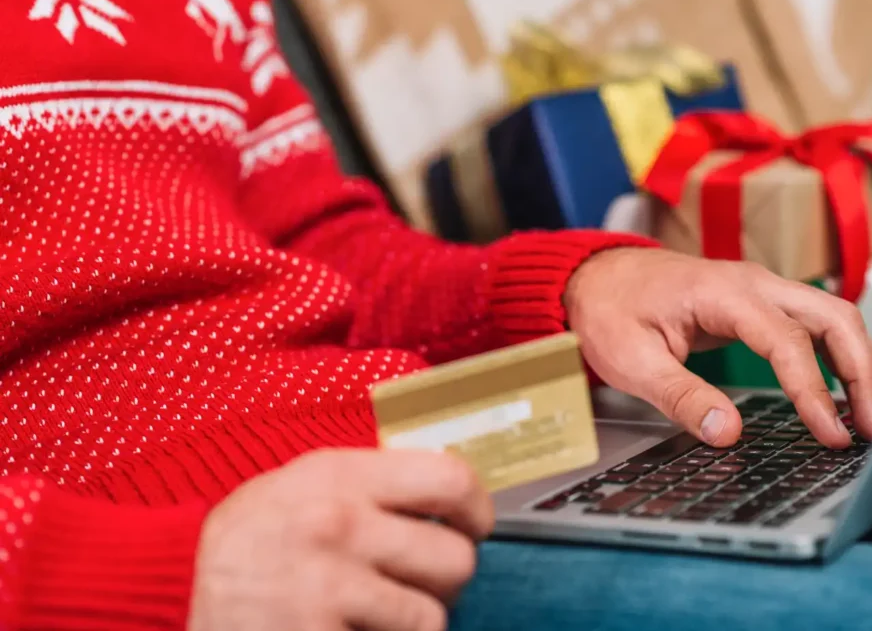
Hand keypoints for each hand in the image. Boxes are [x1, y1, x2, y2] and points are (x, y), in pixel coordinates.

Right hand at [188, 448, 492, 630]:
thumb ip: (373, 480)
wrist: (171, 588)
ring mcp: (328, 591)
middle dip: (445, 576)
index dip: (477, 507)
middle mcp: (340, 528)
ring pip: (431, 618)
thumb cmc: (251, 535)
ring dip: (415, 622)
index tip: (474, 524)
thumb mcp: (305, 480)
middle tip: (419, 578)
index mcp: (341, 477)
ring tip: (380, 613)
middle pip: (455, 559)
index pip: (450, 480)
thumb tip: (450, 490)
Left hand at [564, 248, 871, 448]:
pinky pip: (815, 324)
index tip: (830, 434)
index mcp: (722, 294)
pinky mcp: (760, 303)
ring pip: (834, 317)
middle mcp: (753, 283)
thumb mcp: (632, 361)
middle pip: (834, 317)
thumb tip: (728, 433)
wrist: (596, 276)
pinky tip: (849, 392)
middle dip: (864, 372)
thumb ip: (681, 397)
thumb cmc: (610, 311)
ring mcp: (761, 289)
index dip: (814, 390)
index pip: (787, 340)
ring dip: (861, 364)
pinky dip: (841, 355)